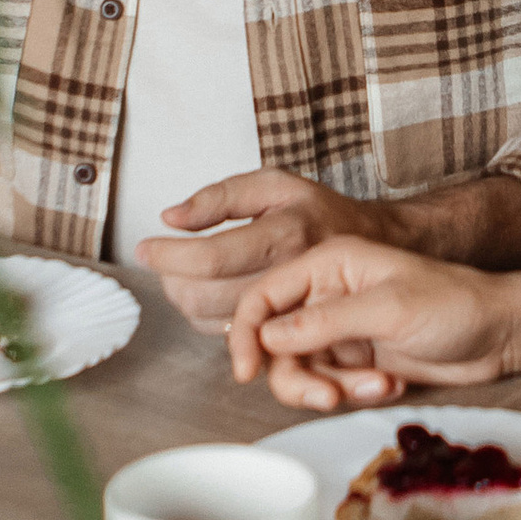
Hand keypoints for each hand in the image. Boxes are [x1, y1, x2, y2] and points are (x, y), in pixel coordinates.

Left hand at [135, 169, 401, 335]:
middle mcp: (289, 276)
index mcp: (286, 233)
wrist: (375, 250)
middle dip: (171, 280)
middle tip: (164, 261)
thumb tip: (172, 217)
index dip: (169, 255)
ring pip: (211, 321)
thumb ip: (222, 195)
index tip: (145, 247)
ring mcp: (290, 311)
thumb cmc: (318, 212)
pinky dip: (207, 317)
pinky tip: (213, 293)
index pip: (211, 255)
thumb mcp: (275, 184)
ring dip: (185, 300)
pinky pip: (228, 335)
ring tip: (186, 275)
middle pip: (203, 296)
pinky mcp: (288, 334)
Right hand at [226, 235, 520, 409]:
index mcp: (330, 264)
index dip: (245, 332)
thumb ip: (325, 322)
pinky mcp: (356, 361)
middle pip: (275, 343)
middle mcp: (328, 295)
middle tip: (325, 396)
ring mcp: (341, 331)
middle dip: (296, 376)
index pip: (264, 295)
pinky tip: (389, 386)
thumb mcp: (389, 308)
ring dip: (330, 389)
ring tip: (374, 388)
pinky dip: (354, 393)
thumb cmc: (456, 303)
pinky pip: (330, 386)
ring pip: (300, 371)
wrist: (500, 335)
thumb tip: (267, 338)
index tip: (246, 369)